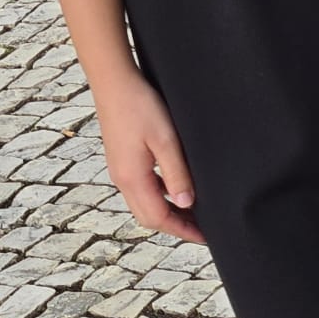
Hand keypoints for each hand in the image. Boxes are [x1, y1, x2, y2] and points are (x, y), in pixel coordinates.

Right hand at [93, 68, 205, 244]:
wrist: (114, 81)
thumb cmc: (139, 105)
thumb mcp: (165, 140)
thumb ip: (176, 174)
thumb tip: (186, 204)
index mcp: (132, 178)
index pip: (158, 218)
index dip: (183, 230)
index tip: (204, 237)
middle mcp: (122, 179)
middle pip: (149, 217)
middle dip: (175, 226)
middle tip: (201, 228)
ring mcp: (120, 169)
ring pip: (144, 204)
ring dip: (167, 211)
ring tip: (192, 210)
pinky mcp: (121, 159)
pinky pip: (141, 188)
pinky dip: (159, 195)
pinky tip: (174, 186)